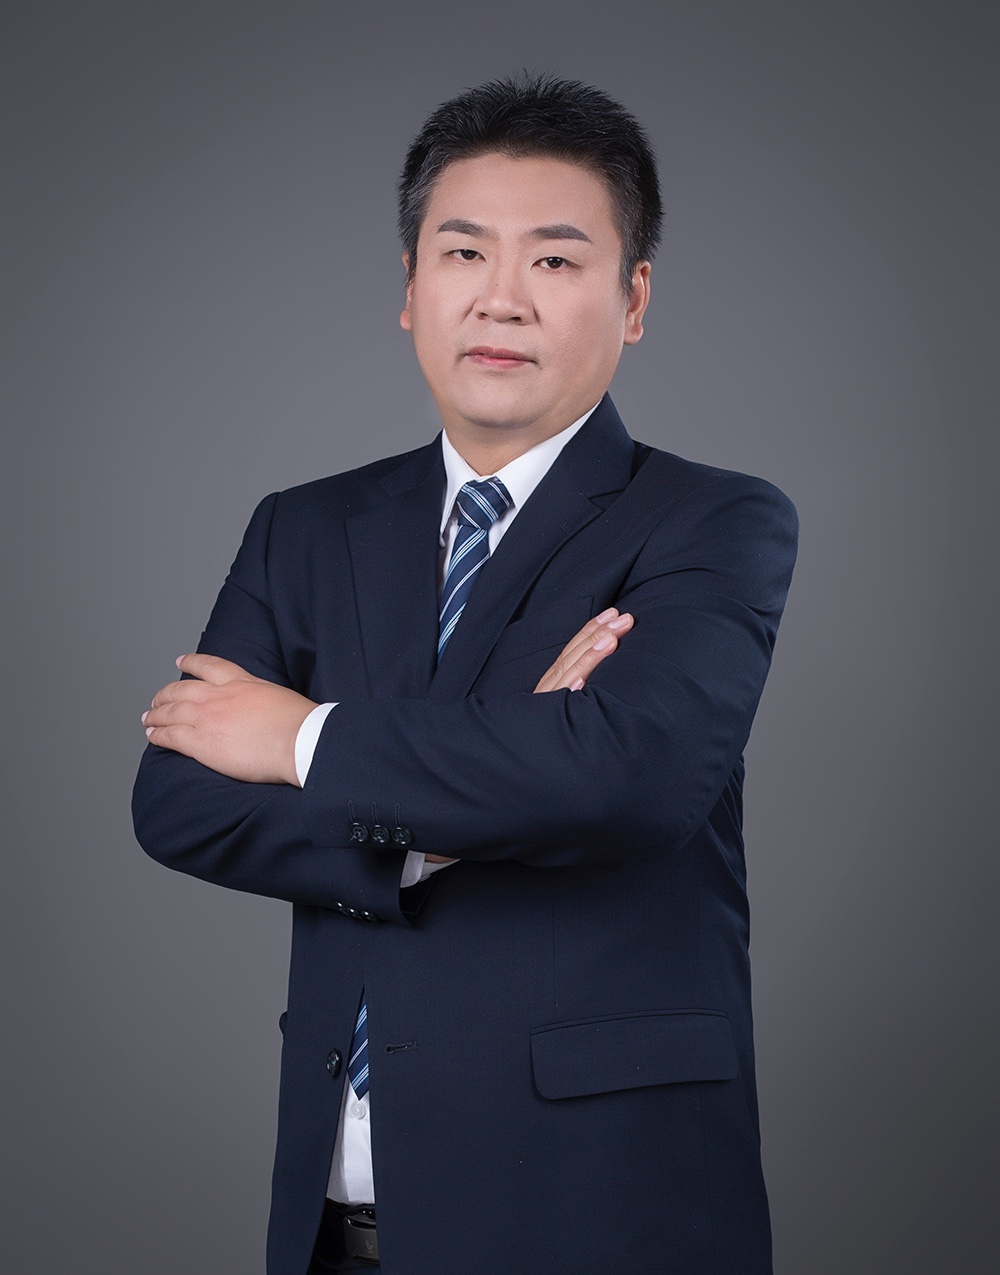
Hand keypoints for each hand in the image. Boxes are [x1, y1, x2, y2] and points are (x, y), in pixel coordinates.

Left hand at [142, 654, 317, 785]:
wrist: (300, 740)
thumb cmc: (302, 723)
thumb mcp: (281, 696)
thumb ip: (264, 698)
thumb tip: (267, 709)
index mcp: (242, 682)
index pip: (210, 666)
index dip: (191, 662)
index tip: (180, 661)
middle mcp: (220, 696)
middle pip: (182, 690)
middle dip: (166, 694)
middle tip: (156, 700)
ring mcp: (208, 718)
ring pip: (171, 712)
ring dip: (156, 715)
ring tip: (147, 719)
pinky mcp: (202, 743)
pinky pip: (171, 737)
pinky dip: (158, 735)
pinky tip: (152, 736)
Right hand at [425, 609, 631, 865]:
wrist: (485, 782)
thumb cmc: (522, 757)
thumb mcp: (545, 723)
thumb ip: (561, 701)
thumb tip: (590, 681)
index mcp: (544, 696)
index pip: (568, 659)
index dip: (589, 636)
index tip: (611, 617)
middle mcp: (540, 703)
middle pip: (570, 662)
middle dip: (596, 637)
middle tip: (623, 617)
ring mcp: (538, 719)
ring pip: (564, 680)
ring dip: (588, 657)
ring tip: (612, 637)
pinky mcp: (536, 737)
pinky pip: (549, 713)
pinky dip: (563, 696)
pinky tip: (580, 683)